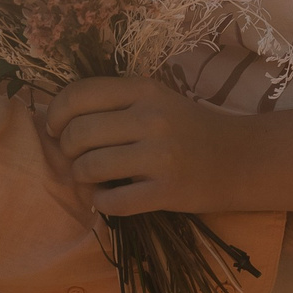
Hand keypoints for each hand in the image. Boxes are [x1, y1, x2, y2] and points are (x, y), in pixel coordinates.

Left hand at [44, 76, 245, 215]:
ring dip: (81, 177)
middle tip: (73, 158)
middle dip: (65, 150)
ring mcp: (160, 156)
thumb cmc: (187, 128)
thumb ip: (111, 103)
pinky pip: (113, 202)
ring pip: (90, 167)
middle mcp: (151, 118)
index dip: (55, 113)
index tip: (53, 128)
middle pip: (78, 133)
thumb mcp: (154, 99)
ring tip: (91, 178)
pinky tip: (109, 197)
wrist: (240, 159)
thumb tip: (52, 117)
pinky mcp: (167, 192)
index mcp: (144, 89)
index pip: (79, 95)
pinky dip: (101, 203)